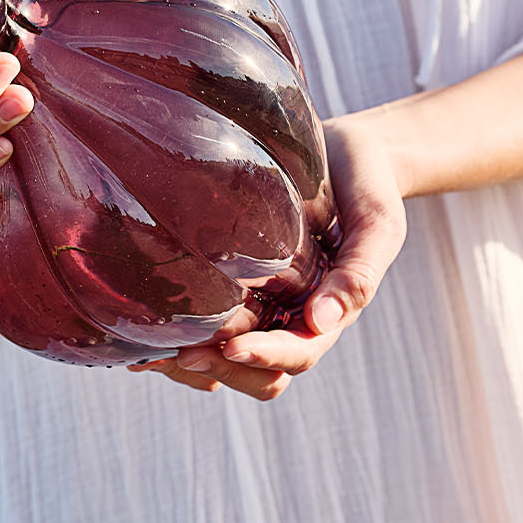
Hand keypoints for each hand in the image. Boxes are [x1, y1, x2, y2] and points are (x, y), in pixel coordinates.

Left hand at [128, 113, 407, 399]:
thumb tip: (319, 323)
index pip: (296, 353)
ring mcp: (259, 300)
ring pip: (224, 354)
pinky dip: (180, 330)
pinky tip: (144, 323)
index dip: (264, 356)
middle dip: (220, 367)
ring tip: (151, 349)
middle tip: (177, 355)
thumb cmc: (367, 187)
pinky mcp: (231, 278)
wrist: (347, 152)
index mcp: (327, 312)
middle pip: (255, 370)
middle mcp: (288, 315)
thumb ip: (358, 274)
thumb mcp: (378, 225)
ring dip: (193, 359)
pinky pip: (205, 319)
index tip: (230, 346)